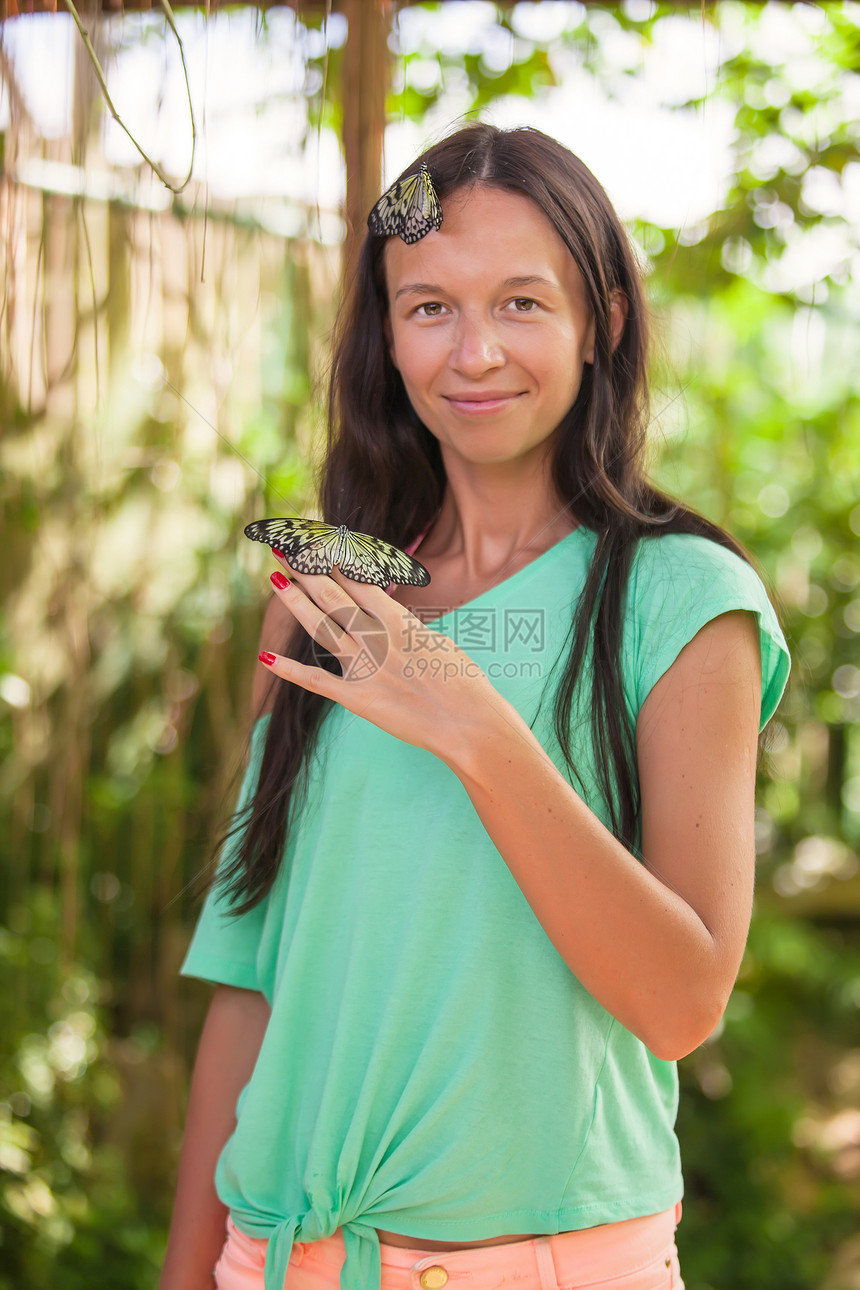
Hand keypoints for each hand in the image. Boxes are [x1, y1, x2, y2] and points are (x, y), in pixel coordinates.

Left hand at [259, 555, 509, 764]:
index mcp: (400, 621)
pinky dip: (290, 670)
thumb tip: (391, 618)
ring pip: (320, 627)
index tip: (317, 541)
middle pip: (332, 595)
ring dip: (294, 601)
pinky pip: (317, 682)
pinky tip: (266, 658)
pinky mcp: (357, 699)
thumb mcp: (437, 642)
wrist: (469, 722)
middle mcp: (377, 638)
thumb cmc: (464, 683)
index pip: (358, 579)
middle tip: (283, 546)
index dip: (333, 558)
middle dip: (305, 568)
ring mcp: (365, 667)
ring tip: (273, 577)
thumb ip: (407, 630)